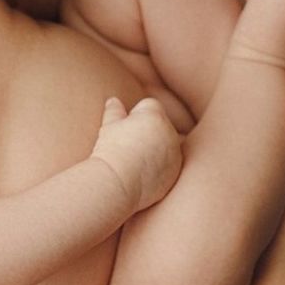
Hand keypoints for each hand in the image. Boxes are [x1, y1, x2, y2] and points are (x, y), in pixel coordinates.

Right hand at [90, 95, 181, 211]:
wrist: (118, 183)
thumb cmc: (111, 151)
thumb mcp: (109, 127)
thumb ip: (114, 111)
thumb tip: (113, 101)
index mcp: (156, 116)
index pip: (149, 106)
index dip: (135, 115)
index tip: (124, 130)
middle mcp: (170, 133)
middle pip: (160, 125)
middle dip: (148, 131)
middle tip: (128, 146)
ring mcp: (175, 154)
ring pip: (166, 145)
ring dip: (155, 149)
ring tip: (134, 161)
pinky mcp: (175, 173)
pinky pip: (168, 164)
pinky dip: (159, 167)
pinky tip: (141, 174)